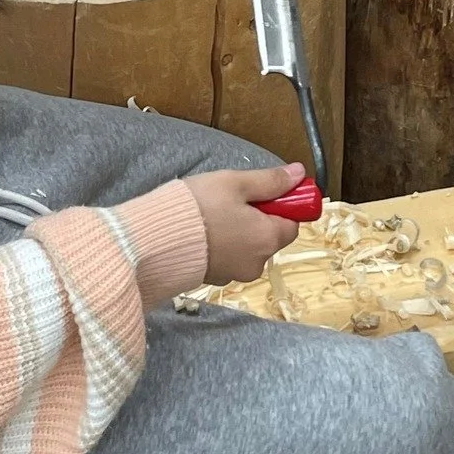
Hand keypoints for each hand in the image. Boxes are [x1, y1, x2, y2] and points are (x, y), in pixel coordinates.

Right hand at [184, 163, 304, 283]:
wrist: (154, 240)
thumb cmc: (198, 207)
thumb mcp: (236, 183)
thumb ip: (270, 181)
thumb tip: (300, 174)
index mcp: (268, 239)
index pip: (292, 224)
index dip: (281, 206)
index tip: (262, 193)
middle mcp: (257, 262)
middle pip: (269, 237)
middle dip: (257, 219)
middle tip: (231, 200)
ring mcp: (234, 275)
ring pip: (247, 248)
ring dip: (238, 233)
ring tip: (211, 215)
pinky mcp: (213, 279)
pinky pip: (226, 258)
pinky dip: (220, 246)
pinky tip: (201, 232)